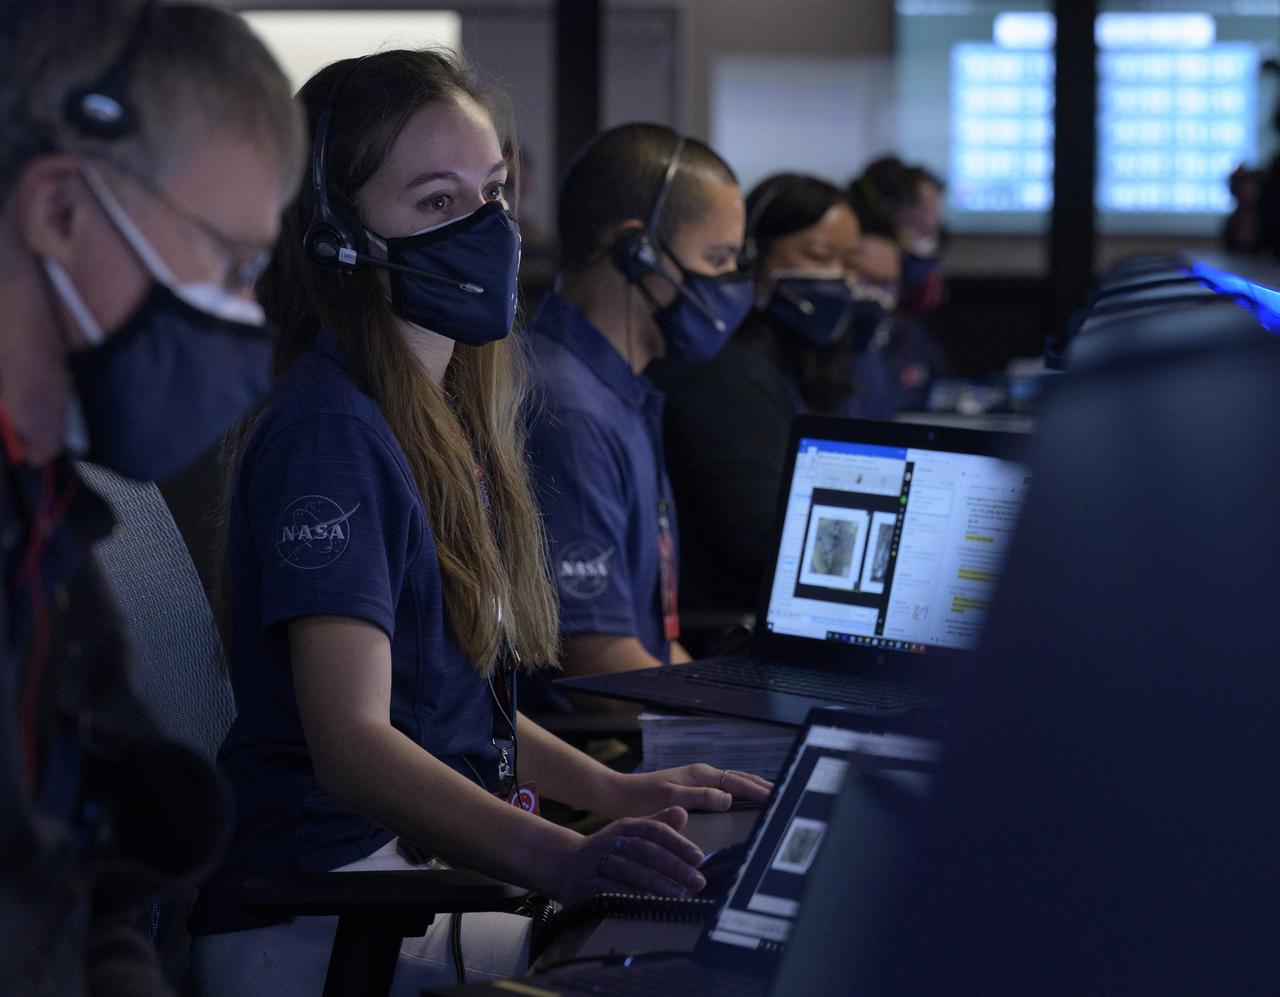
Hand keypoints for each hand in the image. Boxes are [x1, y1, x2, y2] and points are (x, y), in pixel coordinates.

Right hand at [549, 806, 705, 905]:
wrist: (562, 864)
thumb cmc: (608, 849)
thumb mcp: (631, 832)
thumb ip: (657, 824)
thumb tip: (682, 812)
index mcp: (625, 826)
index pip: (655, 830)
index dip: (678, 843)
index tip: (699, 858)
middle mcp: (611, 841)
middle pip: (646, 851)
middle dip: (674, 867)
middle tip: (698, 882)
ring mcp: (596, 863)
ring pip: (630, 872)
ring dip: (657, 885)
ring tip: (681, 897)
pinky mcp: (584, 885)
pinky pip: (610, 891)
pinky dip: (630, 898)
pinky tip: (650, 906)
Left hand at [607, 765, 772, 816]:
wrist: (620, 794)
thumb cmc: (643, 798)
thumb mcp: (671, 798)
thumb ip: (700, 797)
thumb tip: (729, 798)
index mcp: (702, 774)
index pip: (739, 782)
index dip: (760, 791)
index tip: (780, 798)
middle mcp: (703, 773)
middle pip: (741, 777)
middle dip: (763, 785)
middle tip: (788, 796)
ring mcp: (698, 778)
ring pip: (734, 780)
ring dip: (753, 787)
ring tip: (773, 796)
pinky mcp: (692, 786)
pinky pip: (724, 787)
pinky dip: (740, 791)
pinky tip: (742, 799)